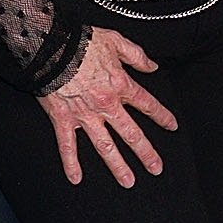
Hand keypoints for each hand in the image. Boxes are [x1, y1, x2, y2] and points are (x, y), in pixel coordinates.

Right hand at [39, 27, 176, 188]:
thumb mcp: (117, 41)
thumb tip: (151, 66)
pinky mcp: (63, 120)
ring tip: (128, 181)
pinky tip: (76, 179)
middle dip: (146, 153)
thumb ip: (137, 56)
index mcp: (120, 85)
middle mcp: (106, 105)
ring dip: (117, 166)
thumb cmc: (81, 42)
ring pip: (105, 146)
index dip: (162, 116)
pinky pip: (67, 146)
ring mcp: (85, 115)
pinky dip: (71, 163)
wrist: (50, 46)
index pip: (147, 104)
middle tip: (156, 168)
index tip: (172, 126)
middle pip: (131, 134)